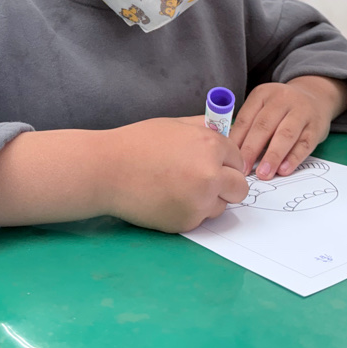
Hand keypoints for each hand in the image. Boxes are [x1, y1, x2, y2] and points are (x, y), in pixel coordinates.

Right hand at [103, 118, 248, 233]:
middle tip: (207, 181)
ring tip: (180, 188)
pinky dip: (190, 211)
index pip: (238, 159)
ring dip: (209, 200)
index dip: (226, 161)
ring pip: (222, 206)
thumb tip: (222, 131)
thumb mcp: (174, 125)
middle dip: (227, 184)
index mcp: (210, 145)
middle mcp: (210, 174)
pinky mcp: (187, 222)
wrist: (106, 171)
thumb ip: (202, 128)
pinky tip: (168, 198)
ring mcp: (200, 201)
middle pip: (239, 187)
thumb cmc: (136, 143)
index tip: (214, 164)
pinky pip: (200, 218)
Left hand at [231, 77, 346, 179]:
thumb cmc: (280, 108)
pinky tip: (284, 170)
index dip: (237, 140)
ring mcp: (301, 112)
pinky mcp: (316, 127)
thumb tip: (230, 151)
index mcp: (262, 94)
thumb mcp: (263, 106)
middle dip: (252, 149)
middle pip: (264, 126)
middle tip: (243, 170)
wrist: (315, 97)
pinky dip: (294, 158)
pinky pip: (304, 144)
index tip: (229, 159)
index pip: (246, 118)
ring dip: (273, 156)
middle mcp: (282, 100)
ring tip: (263, 174)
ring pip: (285, 135)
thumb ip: (249, 125)